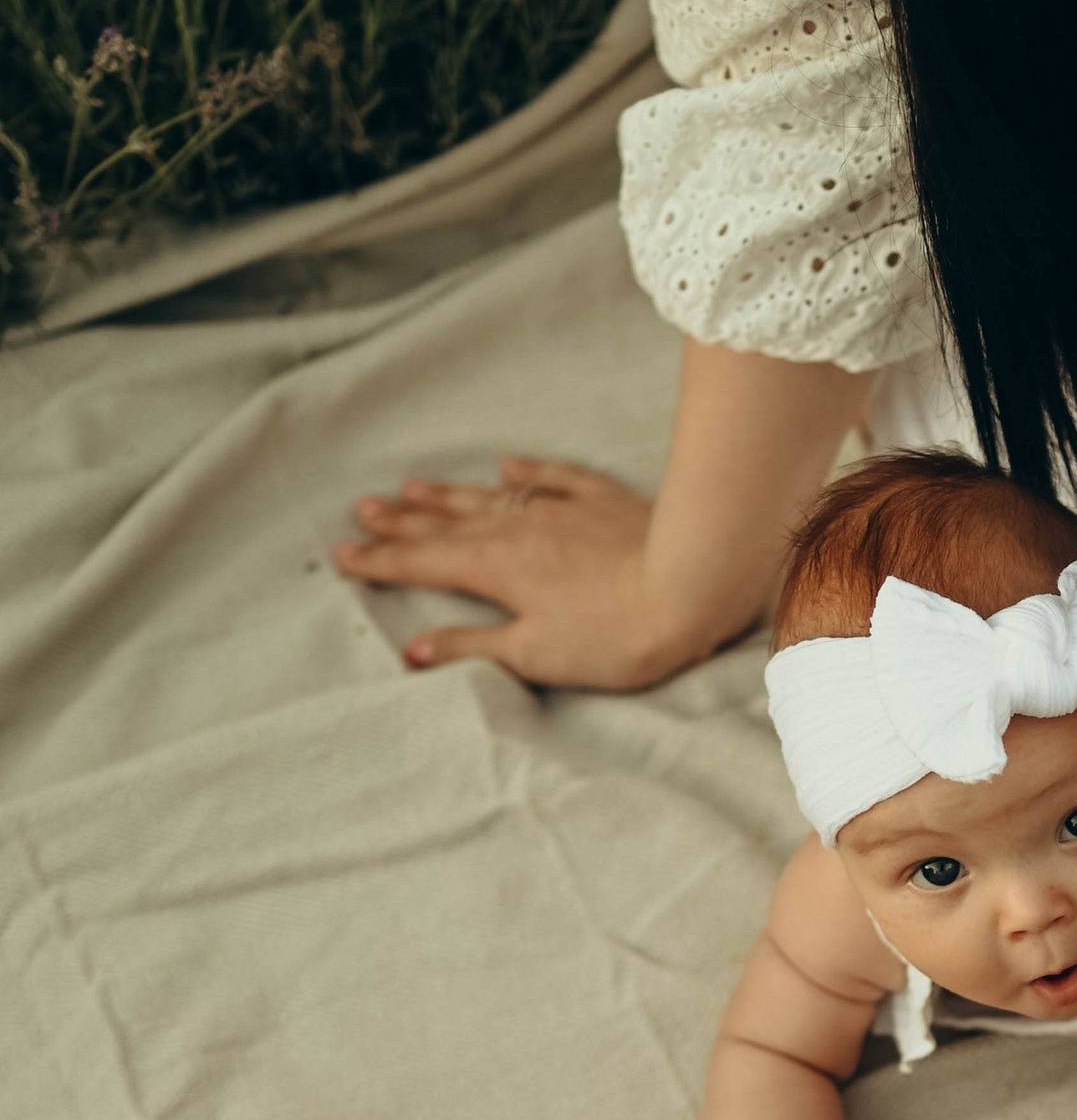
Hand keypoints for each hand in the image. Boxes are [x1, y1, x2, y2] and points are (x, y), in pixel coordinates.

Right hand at [333, 457, 700, 686]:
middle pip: (447, 525)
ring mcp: (560, 510)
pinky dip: (526, 472)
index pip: (423, 565)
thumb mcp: (535, 653)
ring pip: (489, 499)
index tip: (344, 554)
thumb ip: (472, 647)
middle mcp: (517, 530)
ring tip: (410, 486)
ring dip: (448, 495)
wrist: (688, 584)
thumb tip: (414, 648)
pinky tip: (507, 466)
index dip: (381, 562)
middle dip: (402, 522)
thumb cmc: (612, 634)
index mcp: (494, 569)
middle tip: (363, 509)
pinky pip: (553, 478)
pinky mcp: (602, 501)